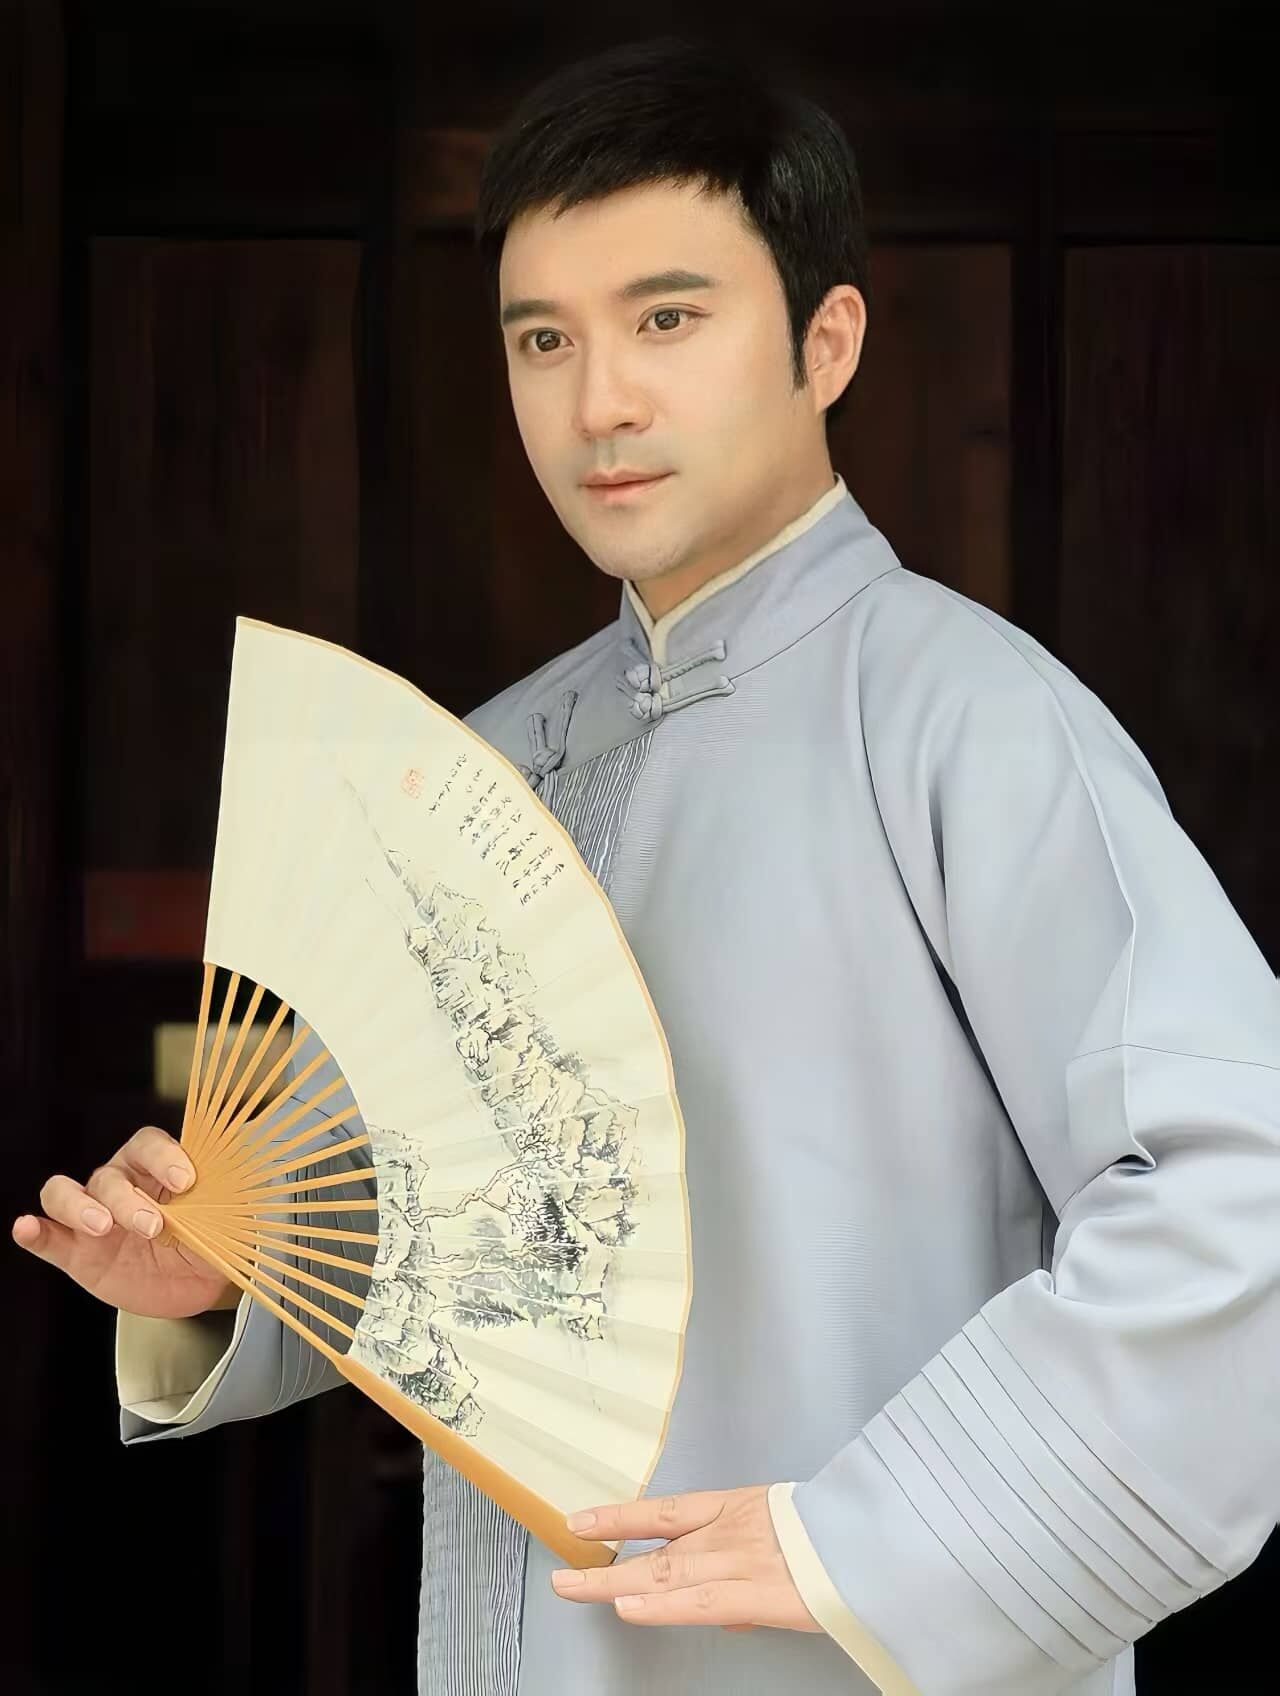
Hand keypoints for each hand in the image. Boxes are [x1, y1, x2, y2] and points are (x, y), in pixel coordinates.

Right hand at [12, 1125, 235, 1317]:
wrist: (197, 1287)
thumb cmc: (210, 1240)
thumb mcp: (227, 1220)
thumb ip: (228, 1198)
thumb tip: (253, 1172)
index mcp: (157, 1169)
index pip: (148, 1144)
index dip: (163, 1157)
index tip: (187, 1180)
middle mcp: (120, 1185)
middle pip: (108, 1174)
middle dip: (128, 1198)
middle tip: (152, 1225)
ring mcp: (93, 1219)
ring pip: (65, 1193)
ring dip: (78, 1206)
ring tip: (100, 1227)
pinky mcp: (75, 1253)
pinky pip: (47, 1236)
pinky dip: (33, 1231)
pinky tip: (27, 1229)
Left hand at [550, 1484, 820, 1632]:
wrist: (885, 1532)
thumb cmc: (844, 1530)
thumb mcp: (791, 1526)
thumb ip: (752, 1556)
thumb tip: (725, 1607)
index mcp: (740, 1505)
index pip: (666, 1510)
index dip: (620, 1515)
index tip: (581, 1520)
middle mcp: (732, 1529)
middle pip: (655, 1548)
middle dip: (605, 1560)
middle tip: (561, 1575)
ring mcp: (743, 1560)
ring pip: (666, 1574)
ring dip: (614, 1584)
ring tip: (572, 1590)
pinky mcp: (762, 1594)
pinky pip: (701, 1601)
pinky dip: (662, 1605)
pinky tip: (628, 1608)